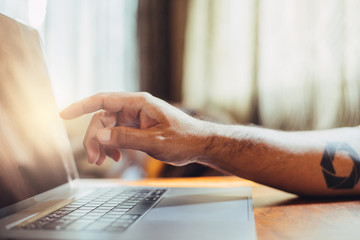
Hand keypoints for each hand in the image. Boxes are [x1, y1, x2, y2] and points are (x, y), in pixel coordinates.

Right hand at [60, 92, 210, 165]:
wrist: (199, 144)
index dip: (81, 106)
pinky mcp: (137, 128)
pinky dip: (112, 146)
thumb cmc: (183, 139)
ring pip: (108, 128)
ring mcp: (135, 118)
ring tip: (102, 161)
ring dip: (101, 144)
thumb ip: (126, 138)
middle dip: (94, 138)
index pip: (103, 100)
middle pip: (102, 119)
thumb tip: (99, 136)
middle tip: (94, 159)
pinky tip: (114, 158)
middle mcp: (134, 108)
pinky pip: (117, 135)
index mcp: (138, 103)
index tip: (63, 114)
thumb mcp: (154, 140)